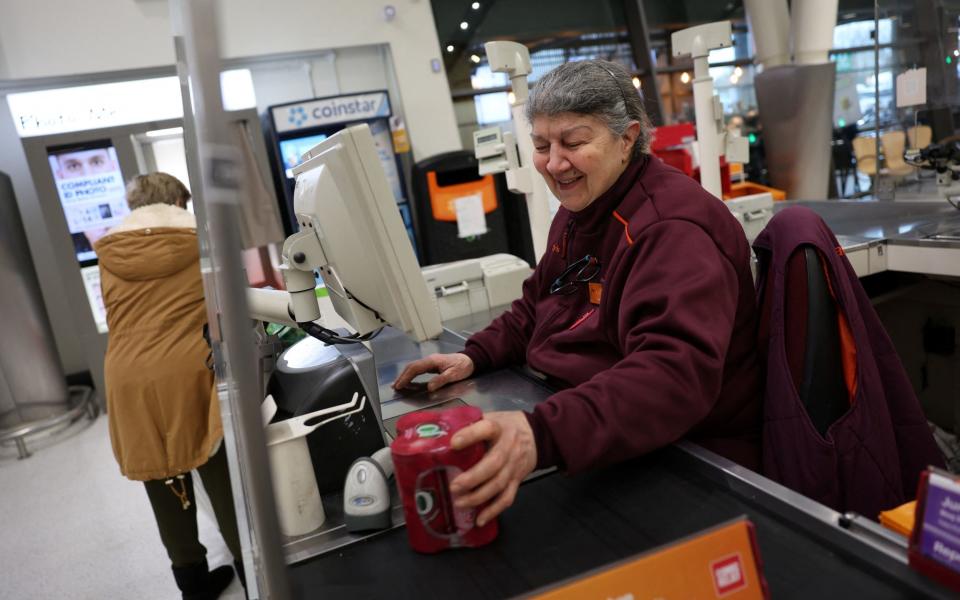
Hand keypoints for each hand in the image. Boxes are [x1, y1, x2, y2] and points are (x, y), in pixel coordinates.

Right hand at [392, 353, 473, 392]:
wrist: (470, 359)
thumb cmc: (463, 367)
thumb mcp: (454, 375)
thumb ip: (441, 380)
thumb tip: (429, 387)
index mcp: (432, 361)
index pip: (415, 368)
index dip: (406, 377)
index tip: (399, 385)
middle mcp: (429, 360)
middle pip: (411, 366)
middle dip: (402, 376)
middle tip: (395, 387)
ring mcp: (430, 361)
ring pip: (414, 367)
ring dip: (405, 375)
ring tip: (398, 384)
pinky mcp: (432, 364)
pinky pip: (418, 369)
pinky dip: (411, 374)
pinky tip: (408, 380)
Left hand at [449, 411, 536, 526]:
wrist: (537, 435)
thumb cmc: (506, 426)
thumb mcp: (492, 417)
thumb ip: (472, 424)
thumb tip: (441, 434)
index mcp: (499, 428)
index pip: (487, 429)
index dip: (470, 435)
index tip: (454, 443)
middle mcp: (508, 448)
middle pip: (494, 464)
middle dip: (473, 478)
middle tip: (453, 487)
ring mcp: (514, 466)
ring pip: (499, 484)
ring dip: (478, 497)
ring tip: (459, 502)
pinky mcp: (517, 480)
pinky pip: (507, 498)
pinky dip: (493, 511)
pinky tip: (479, 520)